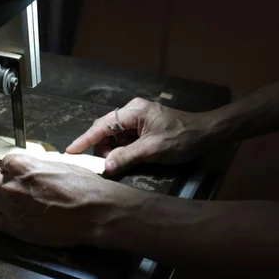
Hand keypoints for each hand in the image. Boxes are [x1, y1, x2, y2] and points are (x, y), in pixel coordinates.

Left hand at [0, 154, 119, 246]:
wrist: (94, 213)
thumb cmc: (84, 188)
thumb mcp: (62, 166)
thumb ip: (40, 167)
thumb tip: (33, 169)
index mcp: (25, 166)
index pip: (6, 161)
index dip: (8, 166)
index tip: (11, 169)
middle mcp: (13, 184)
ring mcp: (10, 206)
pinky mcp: (12, 226)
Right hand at [66, 98, 223, 174]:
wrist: (208, 133)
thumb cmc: (182, 138)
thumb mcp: (152, 150)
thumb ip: (126, 157)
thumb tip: (104, 167)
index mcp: (133, 111)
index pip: (101, 125)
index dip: (84, 139)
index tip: (70, 151)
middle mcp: (133, 111)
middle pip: (107, 130)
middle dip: (105, 148)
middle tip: (107, 165)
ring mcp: (139, 118)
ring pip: (117, 136)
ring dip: (116, 151)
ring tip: (124, 162)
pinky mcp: (145, 127)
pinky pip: (127, 138)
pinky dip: (125, 150)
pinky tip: (131, 158)